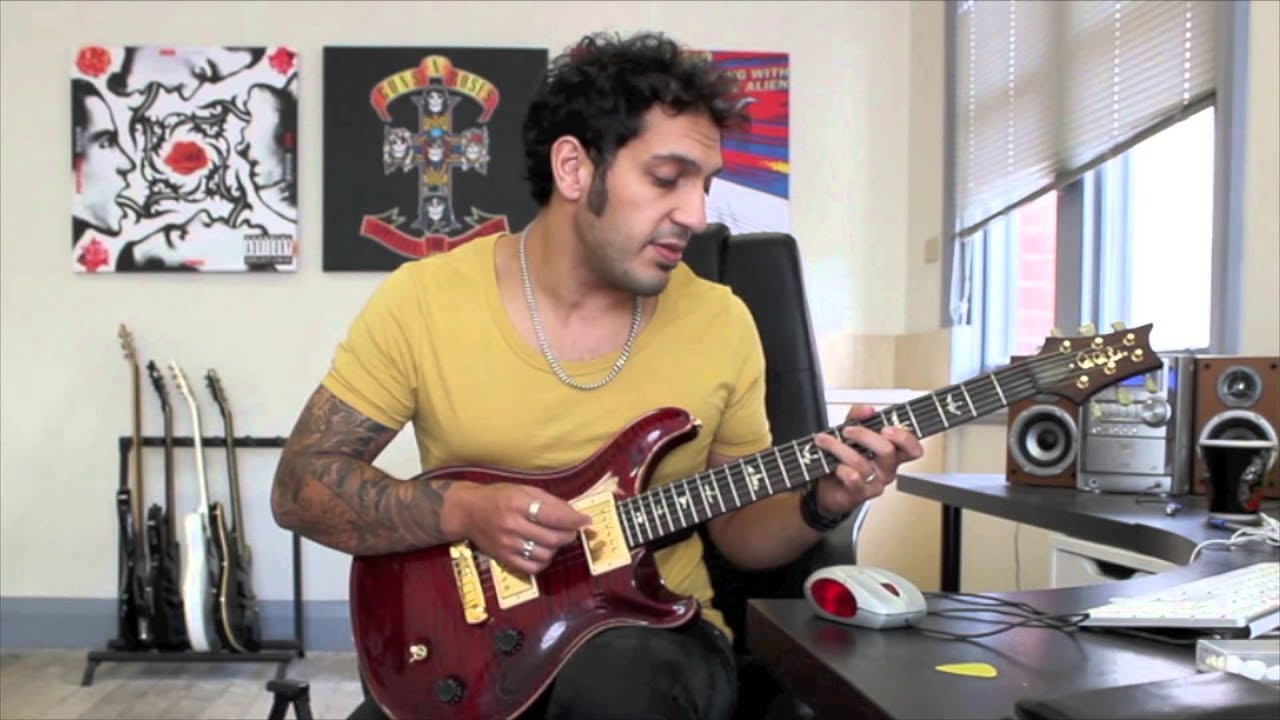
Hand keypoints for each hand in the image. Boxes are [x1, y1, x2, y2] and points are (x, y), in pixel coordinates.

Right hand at [458, 483, 590, 575]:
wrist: (468, 512)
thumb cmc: (499, 497)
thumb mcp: (523, 490)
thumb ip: (548, 501)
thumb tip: (575, 515)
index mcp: (517, 503)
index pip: (552, 515)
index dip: (573, 519)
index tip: (586, 521)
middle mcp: (511, 524)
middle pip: (552, 537)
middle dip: (569, 535)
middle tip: (572, 531)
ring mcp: (506, 544)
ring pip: (544, 554)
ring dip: (556, 548)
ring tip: (554, 539)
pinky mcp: (503, 559)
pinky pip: (532, 568)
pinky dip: (543, 561)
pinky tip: (542, 551)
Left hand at [811, 405, 924, 518]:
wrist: (826, 485)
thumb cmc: (844, 457)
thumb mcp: (850, 430)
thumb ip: (858, 416)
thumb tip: (867, 409)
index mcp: (892, 452)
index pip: (912, 448)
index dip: (905, 438)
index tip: (886, 428)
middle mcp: (886, 468)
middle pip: (888, 452)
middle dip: (865, 436)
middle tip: (848, 430)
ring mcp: (874, 482)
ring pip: (863, 463)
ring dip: (840, 448)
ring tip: (825, 441)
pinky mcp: (859, 493)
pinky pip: (854, 480)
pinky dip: (842, 469)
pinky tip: (835, 466)